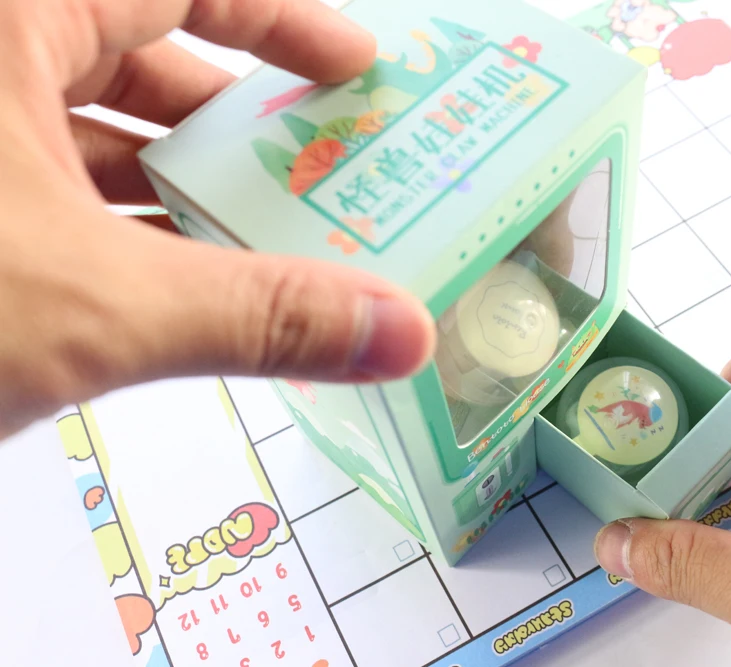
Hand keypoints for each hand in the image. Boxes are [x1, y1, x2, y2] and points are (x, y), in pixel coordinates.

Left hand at [0, 0, 435, 438]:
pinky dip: (116, 225)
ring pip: (88, 130)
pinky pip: (48, 185)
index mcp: (9, 20)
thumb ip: (256, 315)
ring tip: (260, 246)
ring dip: (177, 189)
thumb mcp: (97, 305)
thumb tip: (394, 330)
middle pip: (139, 56)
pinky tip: (171, 284)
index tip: (353, 69)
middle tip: (316, 172)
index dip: (283, 22)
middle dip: (234, 126)